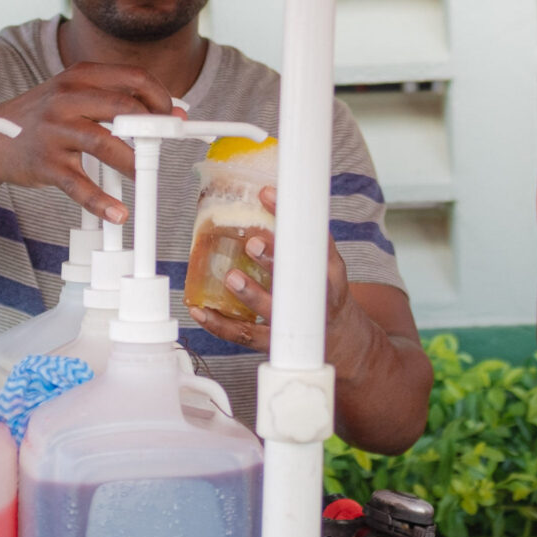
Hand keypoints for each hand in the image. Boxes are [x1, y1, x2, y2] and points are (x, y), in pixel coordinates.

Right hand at [0, 62, 182, 221]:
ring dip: (132, 162)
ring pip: (105, 144)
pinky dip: (101, 202)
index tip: (174, 115)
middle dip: (153, 126)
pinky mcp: (46, 164)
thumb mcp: (74, 94)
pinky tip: (118, 213)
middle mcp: (66, 99)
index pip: (134, 77)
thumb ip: (116, 98)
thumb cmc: (44, 116)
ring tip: (143, 174)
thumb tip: (172, 111)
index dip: (161, 97)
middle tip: (164, 142)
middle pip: (124, 107)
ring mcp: (55, 131)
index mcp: (80, 77)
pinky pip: (79, 186)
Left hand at [187, 186, 354, 357]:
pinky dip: (219, 324)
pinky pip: (244, 335)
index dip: (288, 216)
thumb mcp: (327, 262)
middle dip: (274, 261)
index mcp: (328, 272)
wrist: (336, 338)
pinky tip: (200, 310)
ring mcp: (292, 324)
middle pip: (295, 279)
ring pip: (271, 310)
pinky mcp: (271, 343)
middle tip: (254, 243)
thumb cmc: (324, 292)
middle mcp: (313, 299)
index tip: (266, 194)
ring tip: (232, 277)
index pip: (312, 238)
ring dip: (250, 294)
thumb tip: (271, 193)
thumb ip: (305, 234)